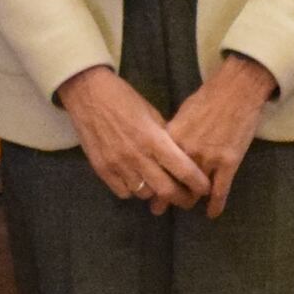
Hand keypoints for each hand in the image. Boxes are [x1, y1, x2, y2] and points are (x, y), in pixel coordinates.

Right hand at [62, 66, 213, 210]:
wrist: (88, 94)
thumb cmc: (124, 99)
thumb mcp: (152, 114)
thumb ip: (165, 138)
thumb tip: (180, 157)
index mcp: (154, 139)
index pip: (183, 169)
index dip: (198, 183)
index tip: (205, 189)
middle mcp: (137, 156)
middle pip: (165, 191)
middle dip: (181, 198)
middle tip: (187, 199)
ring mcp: (118, 165)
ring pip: (144, 195)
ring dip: (155, 193)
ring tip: (159, 186)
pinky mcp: (102, 170)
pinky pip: (124, 192)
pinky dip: (133, 190)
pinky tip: (136, 180)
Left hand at [166, 54, 277, 215]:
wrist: (237, 90)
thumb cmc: (208, 97)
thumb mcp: (182, 113)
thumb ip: (172, 134)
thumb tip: (163, 147)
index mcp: (171, 139)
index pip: (156, 167)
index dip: (150, 179)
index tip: (145, 188)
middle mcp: (187, 152)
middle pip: (172, 182)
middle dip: (165, 198)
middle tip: (158, 208)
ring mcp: (208, 159)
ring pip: (195, 190)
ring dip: (189, 201)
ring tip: (184, 209)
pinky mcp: (228, 163)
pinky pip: (220, 191)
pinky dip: (216, 205)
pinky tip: (212, 214)